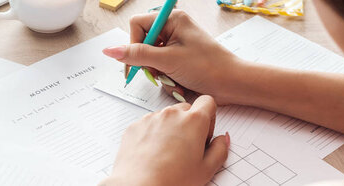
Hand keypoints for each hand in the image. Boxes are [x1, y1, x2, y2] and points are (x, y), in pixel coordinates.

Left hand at [100, 95, 229, 185]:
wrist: (139, 185)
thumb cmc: (172, 180)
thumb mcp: (206, 169)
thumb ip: (220, 150)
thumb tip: (222, 139)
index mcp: (194, 121)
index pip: (207, 102)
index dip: (209, 117)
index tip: (204, 133)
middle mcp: (171, 114)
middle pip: (186, 109)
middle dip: (189, 124)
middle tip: (187, 146)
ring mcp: (151, 118)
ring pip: (166, 116)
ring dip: (170, 128)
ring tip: (168, 152)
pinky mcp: (135, 126)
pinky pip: (148, 124)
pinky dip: (152, 133)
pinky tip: (153, 153)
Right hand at [103, 10, 248, 103]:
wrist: (233, 85)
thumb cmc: (208, 67)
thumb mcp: (167, 60)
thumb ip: (136, 55)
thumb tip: (110, 51)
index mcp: (172, 20)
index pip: (137, 25)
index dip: (133, 44)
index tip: (136, 62)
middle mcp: (173, 29)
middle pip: (141, 43)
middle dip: (148, 62)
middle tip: (160, 72)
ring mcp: (176, 45)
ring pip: (150, 59)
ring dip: (158, 73)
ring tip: (174, 78)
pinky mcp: (178, 60)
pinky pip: (160, 68)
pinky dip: (166, 78)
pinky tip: (180, 82)